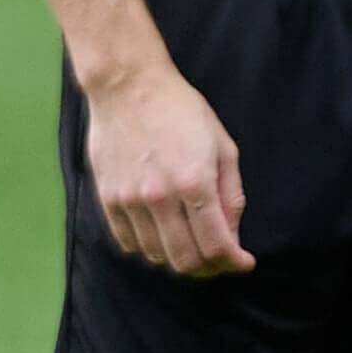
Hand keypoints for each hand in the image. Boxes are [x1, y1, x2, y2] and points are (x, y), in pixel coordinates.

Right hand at [80, 60, 254, 278]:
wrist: (127, 83)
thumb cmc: (179, 108)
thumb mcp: (221, 144)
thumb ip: (231, 194)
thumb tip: (232, 235)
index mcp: (194, 181)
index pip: (216, 246)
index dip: (234, 262)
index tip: (243, 262)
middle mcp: (161, 196)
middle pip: (186, 261)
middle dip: (210, 269)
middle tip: (219, 260)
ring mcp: (130, 199)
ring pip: (157, 256)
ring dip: (179, 259)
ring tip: (190, 244)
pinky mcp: (108, 197)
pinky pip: (129, 242)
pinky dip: (149, 248)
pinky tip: (161, 234)